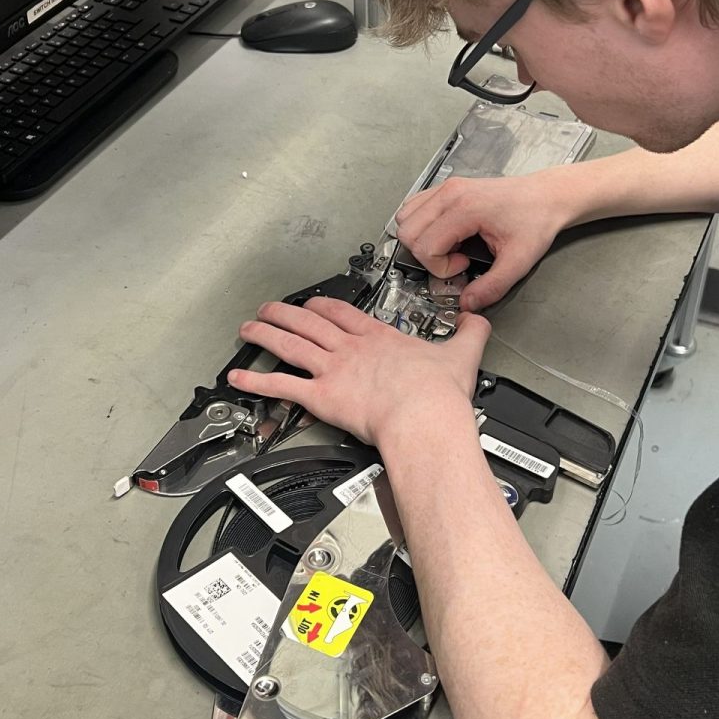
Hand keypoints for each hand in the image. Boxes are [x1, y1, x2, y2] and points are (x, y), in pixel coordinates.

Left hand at [228, 297, 489, 446]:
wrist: (423, 415)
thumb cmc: (438, 393)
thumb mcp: (461, 352)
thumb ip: (469, 334)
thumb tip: (479, 321)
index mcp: (378, 337)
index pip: (343, 314)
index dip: (323, 306)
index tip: (312, 303)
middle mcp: (350, 349)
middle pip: (309, 323)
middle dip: (285, 314)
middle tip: (268, 309)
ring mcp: (333, 370)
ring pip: (290, 346)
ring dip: (264, 336)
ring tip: (247, 330)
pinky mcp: (321, 395)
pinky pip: (282, 386)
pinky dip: (257, 383)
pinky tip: (238, 380)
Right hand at [395, 172, 568, 310]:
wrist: (546, 197)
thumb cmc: (536, 218)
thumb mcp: (519, 261)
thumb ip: (492, 286)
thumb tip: (469, 303)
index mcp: (466, 208)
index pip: (424, 245)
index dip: (439, 266)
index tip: (463, 266)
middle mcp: (450, 194)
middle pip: (407, 232)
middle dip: (426, 255)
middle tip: (454, 259)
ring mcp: (446, 188)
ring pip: (404, 218)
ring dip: (421, 240)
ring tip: (451, 246)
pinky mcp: (447, 189)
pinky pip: (414, 207)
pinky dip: (422, 226)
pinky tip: (447, 234)